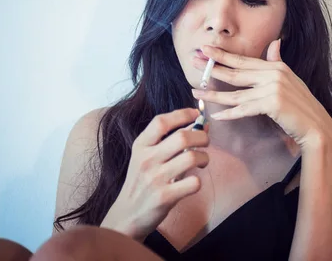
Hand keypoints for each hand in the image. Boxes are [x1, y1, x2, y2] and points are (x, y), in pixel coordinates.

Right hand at [100, 108, 209, 240]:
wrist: (126, 216)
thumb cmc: (142, 182)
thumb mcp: (148, 157)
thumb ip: (171, 140)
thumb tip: (201, 123)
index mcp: (141, 146)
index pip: (161, 121)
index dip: (182, 114)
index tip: (196, 114)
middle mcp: (146, 159)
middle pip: (182, 137)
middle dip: (202, 136)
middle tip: (205, 142)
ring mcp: (155, 179)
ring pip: (191, 157)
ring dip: (204, 158)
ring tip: (201, 162)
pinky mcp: (164, 197)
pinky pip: (193, 183)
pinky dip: (198, 181)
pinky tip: (193, 182)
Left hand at [191, 39, 331, 148]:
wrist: (316, 126)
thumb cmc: (301, 106)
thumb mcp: (290, 80)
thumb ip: (278, 61)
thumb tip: (275, 43)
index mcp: (276, 67)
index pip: (244, 60)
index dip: (223, 55)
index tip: (205, 49)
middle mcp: (274, 74)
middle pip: (236, 71)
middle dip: (212, 66)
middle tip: (193, 60)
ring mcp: (273, 88)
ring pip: (236, 93)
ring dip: (213, 93)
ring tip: (195, 91)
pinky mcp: (272, 104)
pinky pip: (244, 109)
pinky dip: (229, 114)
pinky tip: (215, 115)